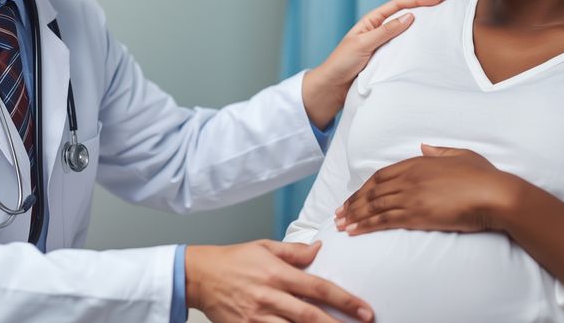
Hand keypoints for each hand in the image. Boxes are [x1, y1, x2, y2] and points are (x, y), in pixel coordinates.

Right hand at [185, 240, 373, 321]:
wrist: (198, 276)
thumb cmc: (233, 260)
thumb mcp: (264, 247)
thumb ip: (294, 251)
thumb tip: (320, 248)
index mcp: (277, 274)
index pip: (319, 288)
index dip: (345, 300)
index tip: (365, 310)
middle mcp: (270, 297)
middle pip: (311, 316)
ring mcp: (257, 317)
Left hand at [302, 0, 446, 126]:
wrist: (332, 87)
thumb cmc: (342, 63)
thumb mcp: (363, 44)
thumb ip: (386, 31)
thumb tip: (410, 16)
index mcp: (372, 21)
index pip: (399, 5)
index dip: (419, 0)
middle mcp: (379, 30)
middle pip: (405, 14)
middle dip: (425, 8)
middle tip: (446, 5)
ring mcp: (383, 44)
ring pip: (407, 31)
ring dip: (423, 25)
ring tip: (442, 21)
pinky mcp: (385, 58)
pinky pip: (404, 47)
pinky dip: (416, 44)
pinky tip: (427, 44)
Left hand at [334, 144, 519, 234]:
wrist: (494, 195)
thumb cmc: (482, 176)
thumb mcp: (460, 155)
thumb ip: (439, 151)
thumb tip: (424, 147)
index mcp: (418, 162)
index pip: (381, 175)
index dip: (364, 187)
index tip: (354, 196)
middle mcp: (410, 178)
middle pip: (372, 191)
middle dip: (353, 203)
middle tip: (338, 214)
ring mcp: (411, 196)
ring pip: (374, 206)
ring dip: (355, 216)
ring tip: (341, 226)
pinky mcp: (416, 215)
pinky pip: (384, 220)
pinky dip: (366, 225)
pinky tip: (355, 232)